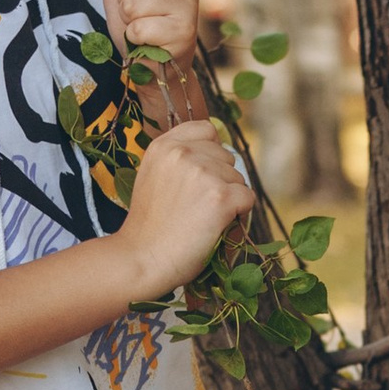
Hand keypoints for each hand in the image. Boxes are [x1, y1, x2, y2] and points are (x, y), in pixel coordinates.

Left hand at [97, 0, 203, 67]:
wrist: (155, 64)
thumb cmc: (140, 22)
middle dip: (125, 1)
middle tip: (141, 14)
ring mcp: (190, 5)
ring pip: (133, 3)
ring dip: (130, 21)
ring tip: (144, 27)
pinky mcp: (184, 31)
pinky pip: (139, 28)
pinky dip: (135, 38)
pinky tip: (150, 42)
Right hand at [113, 116, 251, 299]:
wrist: (141, 259)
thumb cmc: (149, 227)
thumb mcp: (153, 178)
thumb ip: (179, 161)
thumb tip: (217, 154)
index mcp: (164, 146)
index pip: (207, 130)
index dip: (211, 153)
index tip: (201, 177)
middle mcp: (183, 153)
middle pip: (227, 157)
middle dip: (220, 180)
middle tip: (195, 208)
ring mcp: (203, 173)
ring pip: (238, 179)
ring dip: (228, 199)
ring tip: (200, 220)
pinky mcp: (221, 196)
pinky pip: (247, 199)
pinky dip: (238, 215)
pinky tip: (214, 227)